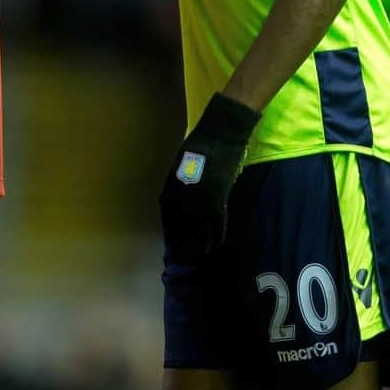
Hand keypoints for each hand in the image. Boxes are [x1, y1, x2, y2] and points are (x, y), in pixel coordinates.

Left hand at [159, 92, 260, 261]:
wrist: (221, 133)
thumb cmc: (199, 144)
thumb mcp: (179, 163)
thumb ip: (175, 182)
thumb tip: (170, 201)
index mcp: (174, 183)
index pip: (168, 213)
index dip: (170, 230)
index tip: (171, 242)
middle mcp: (186, 193)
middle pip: (183, 223)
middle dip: (183, 240)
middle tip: (183, 255)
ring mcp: (204, 195)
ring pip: (201, 226)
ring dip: (200, 242)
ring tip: (200, 254)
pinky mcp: (221, 194)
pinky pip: (219, 219)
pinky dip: (218, 233)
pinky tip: (217, 243)